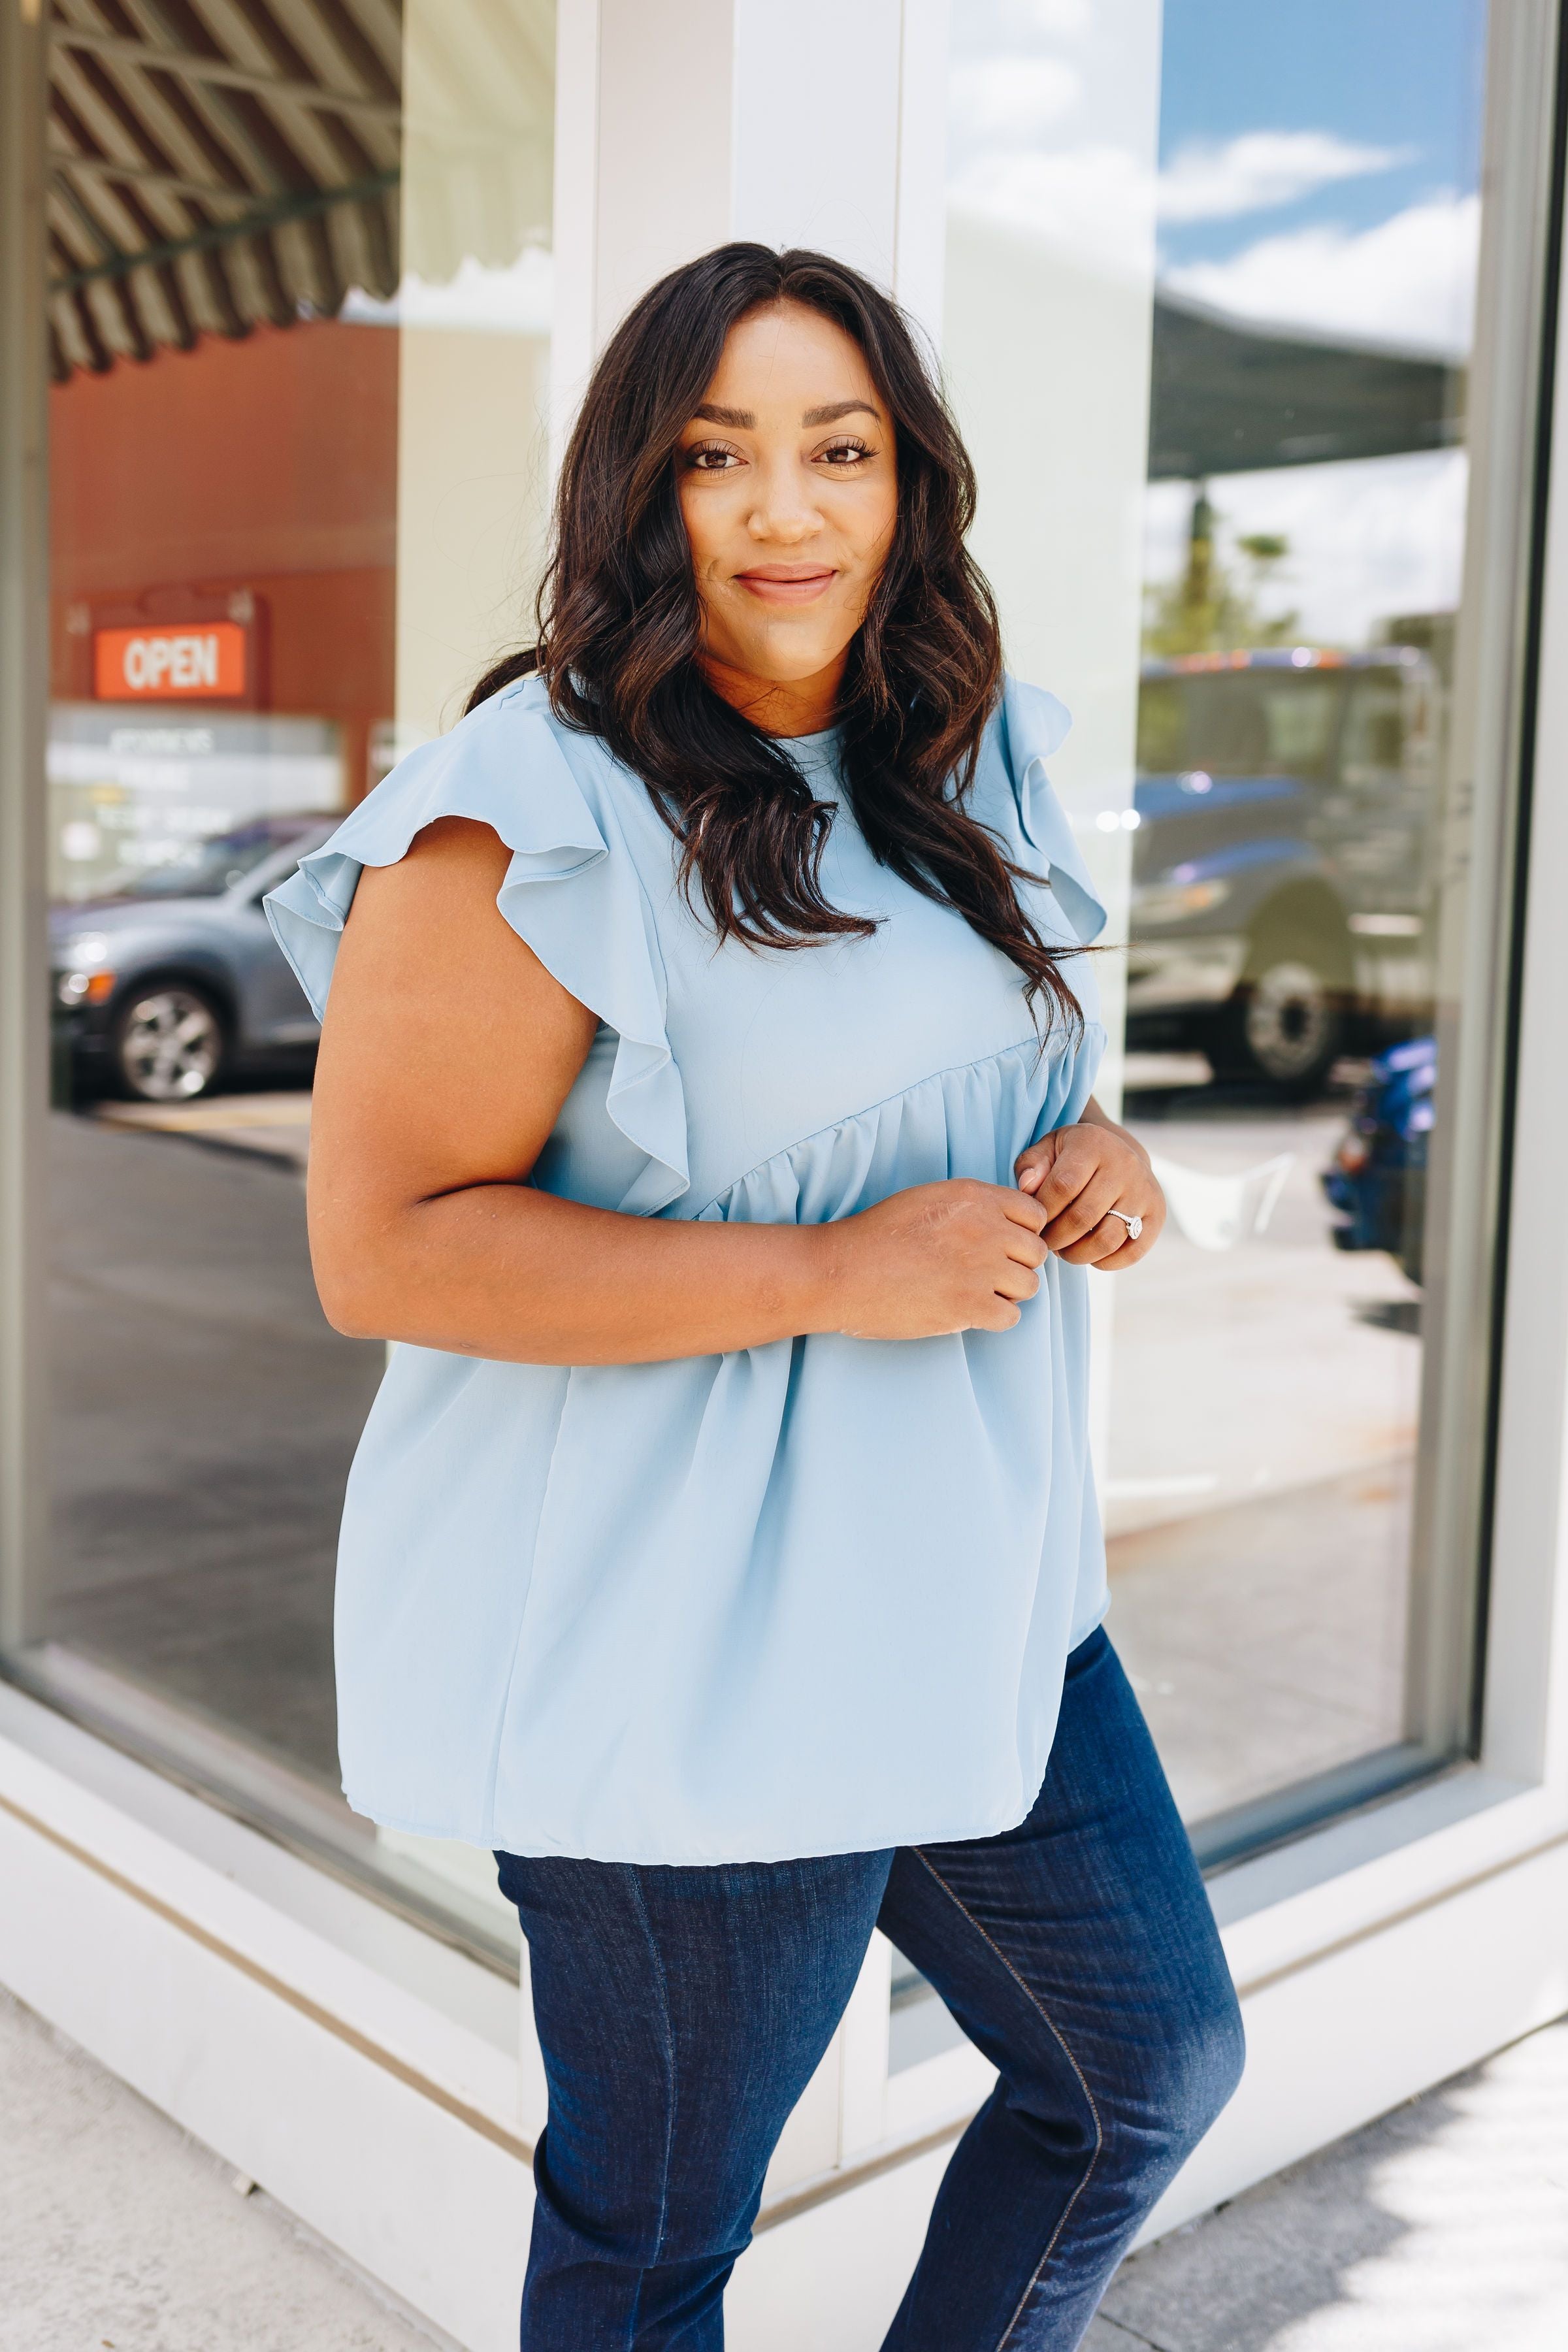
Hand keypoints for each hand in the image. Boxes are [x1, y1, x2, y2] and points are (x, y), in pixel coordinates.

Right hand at [829, 1179, 1049, 1338]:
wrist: (840, 1271)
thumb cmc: (877, 1236)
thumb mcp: (928, 1199)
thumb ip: (972, 1207)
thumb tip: (1007, 1226)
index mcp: (975, 1197)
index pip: (1034, 1214)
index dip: (1021, 1233)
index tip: (1000, 1247)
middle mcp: (985, 1228)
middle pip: (1036, 1252)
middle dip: (1015, 1265)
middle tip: (984, 1275)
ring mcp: (980, 1267)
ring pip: (1029, 1285)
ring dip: (1006, 1294)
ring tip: (973, 1294)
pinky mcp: (969, 1305)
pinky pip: (1011, 1317)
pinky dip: (993, 1319)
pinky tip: (967, 1313)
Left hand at [1015, 1115, 1164, 1268]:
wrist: (1118, 1154)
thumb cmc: (1073, 1157)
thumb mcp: (1048, 1150)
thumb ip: (1031, 1165)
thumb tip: (1027, 1187)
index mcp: (1093, 1143)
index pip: (1062, 1186)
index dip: (1042, 1212)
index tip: (1032, 1222)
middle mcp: (1125, 1165)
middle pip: (1082, 1217)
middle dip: (1055, 1238)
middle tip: (1045, 1241)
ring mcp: (1144, 1191)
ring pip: (1107, 1239)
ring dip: (1077, 1255)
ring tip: (1064, 1250)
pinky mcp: (1157, 1214)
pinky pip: (1132, 1252)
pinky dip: (1105, 1263)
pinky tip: (1089, 1255)